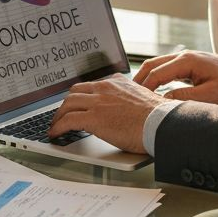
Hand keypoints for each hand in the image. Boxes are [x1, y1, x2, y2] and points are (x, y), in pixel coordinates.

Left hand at [48, 74, 163, 153]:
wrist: (161, 123)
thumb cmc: (158, 118)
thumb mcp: (143, 100)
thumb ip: (129, 101)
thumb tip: (125, 113)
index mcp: (118, 82)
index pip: (93, 85)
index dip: (82, 96)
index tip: (79, 104)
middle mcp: (106, 87)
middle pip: (75, 92)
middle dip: (67, 104)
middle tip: (63, 115)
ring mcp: (98, 101)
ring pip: (68, 104)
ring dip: (59, 116)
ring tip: (56, 126)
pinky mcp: (93, 117)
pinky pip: (68, 120)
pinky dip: (58, 127)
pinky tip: (56, 134)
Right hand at [132, 50, 217, 106]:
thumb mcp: (211, 95)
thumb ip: (186, 98)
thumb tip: (163, 102)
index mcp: (187, 61)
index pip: (157, 73)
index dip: (144, 88)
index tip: (135, 102)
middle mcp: (183, 56)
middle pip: (151, 65)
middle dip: (138, 80)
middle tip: (128, 97)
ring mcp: (185, 58)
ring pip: (156, 65)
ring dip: (145, 78)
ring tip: (136, 95)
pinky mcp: (188, 64)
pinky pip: (165, 68)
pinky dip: (155, 77)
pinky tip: (151, 90)